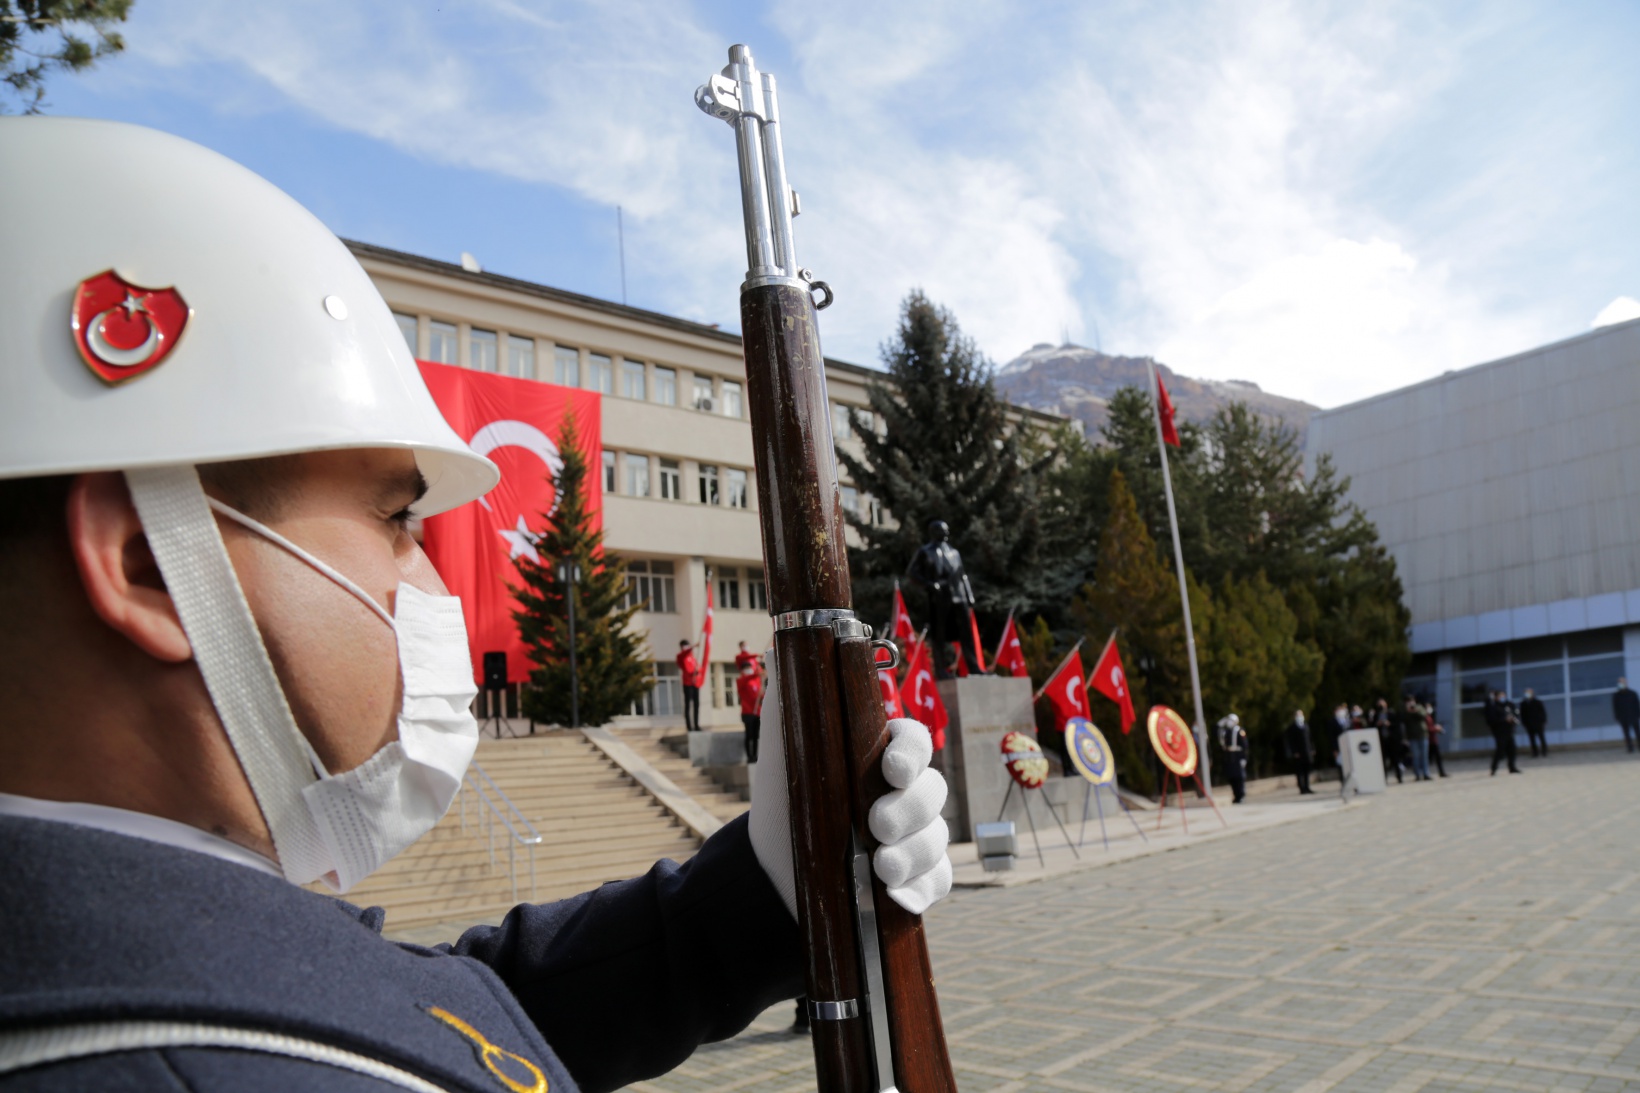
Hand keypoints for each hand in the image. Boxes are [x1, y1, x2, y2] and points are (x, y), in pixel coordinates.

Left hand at [749, 666, 952, 918]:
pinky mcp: (913, 877)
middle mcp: (904, 792)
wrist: (768, 863)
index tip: (889, 768)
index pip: (914, 741)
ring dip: (914, 854)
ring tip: (880, 870)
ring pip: (937, 838)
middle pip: (933, 792)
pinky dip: (922, 889)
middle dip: (909, 810)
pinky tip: (899, 897)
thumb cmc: (783, 792)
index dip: (911, 752)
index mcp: (881, 753)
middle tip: (877, 827)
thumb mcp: (785, 737)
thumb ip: (793, 690)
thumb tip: (787, 646)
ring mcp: (913, 835)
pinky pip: (937, 880)